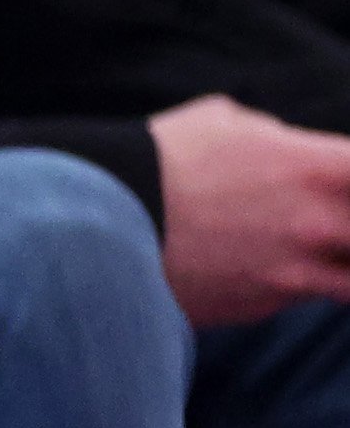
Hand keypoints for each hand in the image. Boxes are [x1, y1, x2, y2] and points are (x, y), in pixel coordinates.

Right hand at [150, 96, 349, 323]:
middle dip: (346, 226)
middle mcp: (321, 224)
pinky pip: (293, 297)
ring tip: (302, 252)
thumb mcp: (224, 121)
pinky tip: (244, 265)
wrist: (101, 219)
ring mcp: (295, 272)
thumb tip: (287, 149)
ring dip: (335, 266)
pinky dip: (281, 285)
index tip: (342, 184)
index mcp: (319, 168)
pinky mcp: (263, 306)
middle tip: (323, 223)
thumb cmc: (161, 158)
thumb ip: (276, 138)